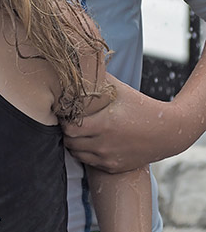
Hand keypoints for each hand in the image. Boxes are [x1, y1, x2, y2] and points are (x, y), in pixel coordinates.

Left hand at [62, 76, 182, 171]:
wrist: (167, 133)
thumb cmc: (142, 107)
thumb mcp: (120, 90)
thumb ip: (99, 79)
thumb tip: (80, 65)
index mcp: (104, 124)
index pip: (69, 128)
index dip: (64, 121)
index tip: (66, 114)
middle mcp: (104, 144)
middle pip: (69, 142)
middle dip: (66, 132)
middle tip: (69, 123)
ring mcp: (108, 158)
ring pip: (77, 154)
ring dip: (74, 144)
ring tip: (78, 133)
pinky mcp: (112, 167)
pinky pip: (89, 162)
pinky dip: (86, 153)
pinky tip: (90, 142)